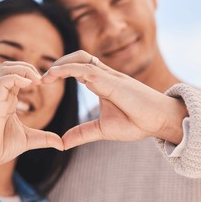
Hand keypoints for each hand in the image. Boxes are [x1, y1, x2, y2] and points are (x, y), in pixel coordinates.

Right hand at [0, 62, 63, 176]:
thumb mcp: (28, 140)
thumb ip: (44, 139)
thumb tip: (62, 144)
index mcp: (8, 100)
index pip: (18, 76)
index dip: (32, 75)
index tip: (46, 84)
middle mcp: (1, 95)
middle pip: (11, 66)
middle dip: (28, 67)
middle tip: (42, 80)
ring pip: (6, 69)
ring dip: (24, 69)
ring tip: (37, 81)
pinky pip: (3, 81)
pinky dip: (17, 78)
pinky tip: (30, 85)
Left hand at [42, 50, 187, 148]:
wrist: (159, 121)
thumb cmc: (136, 122)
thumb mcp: (102, 130)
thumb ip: (82, 133)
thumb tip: (62, 143)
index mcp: (102, 83)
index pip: (78, 69)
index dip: (60, 71)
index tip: (43, 82)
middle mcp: (104, 76)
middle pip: (78, 57)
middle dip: (59, 63)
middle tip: (41, 78)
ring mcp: (109, 76)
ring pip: (80, 59)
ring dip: (60, 64)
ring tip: (44, 77)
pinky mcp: (112, 81)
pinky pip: (86, 69)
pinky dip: (67, 69)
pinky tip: (53, 75)